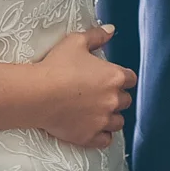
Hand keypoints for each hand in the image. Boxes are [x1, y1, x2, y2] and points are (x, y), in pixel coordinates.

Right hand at [31, 25, 135, 148]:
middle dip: (117, 97)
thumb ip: (97, 36)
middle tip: (101, 94)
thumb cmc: (56, 66)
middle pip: (126, 101)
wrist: (37, 94)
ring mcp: (102, 120)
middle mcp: (113, 100)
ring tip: (99, 112)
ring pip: (118, 122)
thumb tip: (111, 30)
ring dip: (112, 117)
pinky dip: (103, 136)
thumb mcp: (76, 42)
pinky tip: (95, 128)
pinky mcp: (90, 136)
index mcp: (114, 77)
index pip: (131, 79)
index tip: (112, 79)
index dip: (122, 78)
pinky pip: (106, 140)